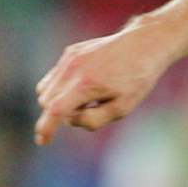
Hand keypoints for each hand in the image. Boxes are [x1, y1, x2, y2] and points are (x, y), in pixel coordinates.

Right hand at [34, 21, 174, 145]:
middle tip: (91, 109)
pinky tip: (85, 86)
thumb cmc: (137, 79)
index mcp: (85, 85)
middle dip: (60, 113)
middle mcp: (72, 69)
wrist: (144, 44)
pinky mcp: (70, 52)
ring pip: (46, 89)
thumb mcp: (123, 107)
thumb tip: (70, 120)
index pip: (56, 111)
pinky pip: (54, 76)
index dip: (46, 128)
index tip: (43, 141)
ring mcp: (69, 58)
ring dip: (58, 100)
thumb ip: (94, 119)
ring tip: (89, 97)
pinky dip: (61, 87)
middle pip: (47, 102)